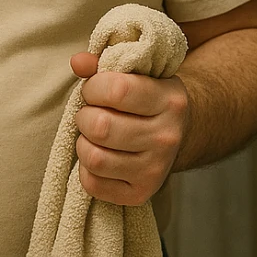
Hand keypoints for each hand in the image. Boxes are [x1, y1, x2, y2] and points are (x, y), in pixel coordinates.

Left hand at [69, 52, 188, 206]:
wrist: (179, 134)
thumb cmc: (146, 98)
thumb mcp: (134, 75)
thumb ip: (103, 64)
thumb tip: (77, 62)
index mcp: (170, 100)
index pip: (116, 90)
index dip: (93, 88)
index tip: (94, 90)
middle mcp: (167, 137)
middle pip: (100, 127)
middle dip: (85, 116)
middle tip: (91, 114)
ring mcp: (156, 169)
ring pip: (94, 158)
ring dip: (84, 144)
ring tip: (94, 136)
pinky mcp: (142, 193)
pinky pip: (93, 184)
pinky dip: (86, 170)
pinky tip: (101, 155)